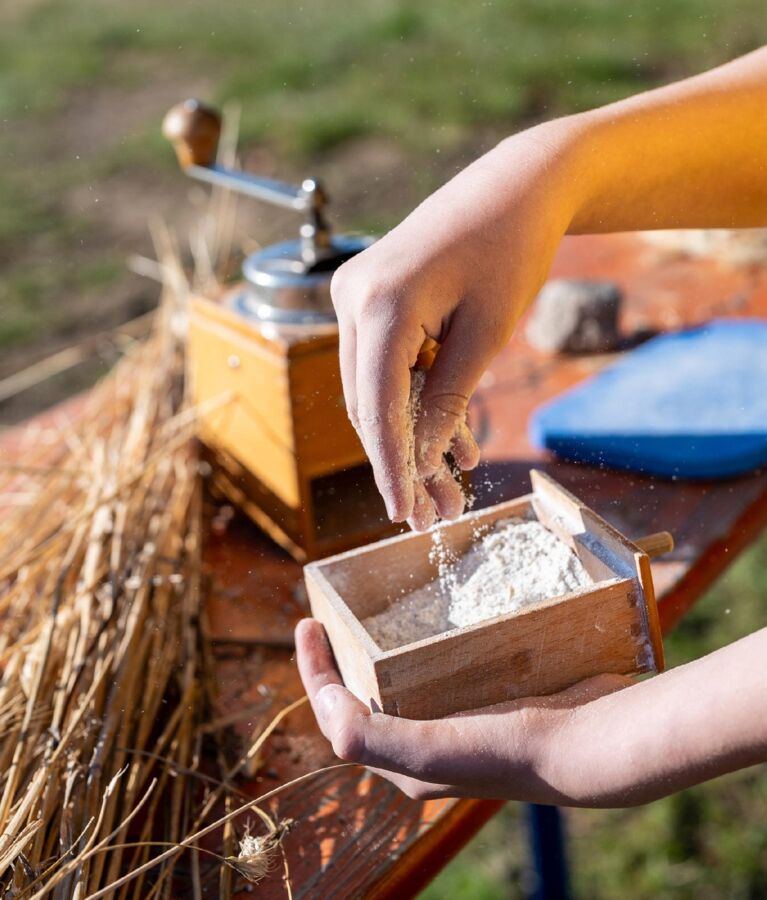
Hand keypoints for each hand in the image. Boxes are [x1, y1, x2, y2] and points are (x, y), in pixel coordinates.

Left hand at [295, 618, 631, 804]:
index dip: (315, 670)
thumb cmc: (507, 748)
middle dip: (343, 659)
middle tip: (333, 615)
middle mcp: (426, 743)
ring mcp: (457, 719)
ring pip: (403, 681)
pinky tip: (427, 618)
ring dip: (380, 650)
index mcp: (404, 761)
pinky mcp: (486, 696)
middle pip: (366, 697)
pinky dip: (422, 643)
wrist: (588, 742)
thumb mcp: (429, 749)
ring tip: (369, 614)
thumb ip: (367, 734)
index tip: (307, 621)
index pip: (338, 714)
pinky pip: (440, 667)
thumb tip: (322, 701)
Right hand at [330, 120, 584, 528]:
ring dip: (413, 437)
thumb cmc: (511, 250)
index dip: (392, 468)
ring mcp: (355, 296)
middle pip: (370, 404)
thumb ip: (446, 399)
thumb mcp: (487, 335)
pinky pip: (386, 364)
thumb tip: (419, 460)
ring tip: (452, 487)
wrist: (514, 186)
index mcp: (380, 305)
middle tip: (437, 512)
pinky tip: (452, 442)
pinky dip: (415, 401)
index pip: (377, 407)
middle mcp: (352, 299)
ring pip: (377, 390)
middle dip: (405, 461)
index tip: (406, 515)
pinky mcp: (370, 299)